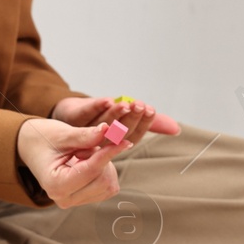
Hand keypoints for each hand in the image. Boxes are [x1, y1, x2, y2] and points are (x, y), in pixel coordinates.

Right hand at [17, 117, 132, 207]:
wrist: (33, 147)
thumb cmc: (43, 138)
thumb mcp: (62, 134)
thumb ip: (85, 135)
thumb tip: (110, 130)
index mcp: (56, 185)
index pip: (92, 170)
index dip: (109, 153)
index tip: (125, 140)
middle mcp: (64, 199)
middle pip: (103, 181)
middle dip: (103, 159)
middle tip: (88, 145)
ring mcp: (75, 201)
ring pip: (109, 185)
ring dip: (105, 165)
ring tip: (83, 153)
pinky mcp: (85, 198)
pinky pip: (108, 187)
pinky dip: (104, 171)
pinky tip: (88, 161)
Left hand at [52, 95, 180, 147]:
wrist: (67, 113)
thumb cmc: (102, 118)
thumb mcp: (128, 118)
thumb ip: (150, 123)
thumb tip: (176, 129)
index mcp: (115, 142)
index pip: (132, 137)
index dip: (143, 125)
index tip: (151, 110)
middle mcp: (99, 140)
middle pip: (118, 132)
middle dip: (130, 118)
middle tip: (140, 106)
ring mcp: (85, 130)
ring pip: (101, 123)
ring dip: (115, 114)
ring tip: (127, 103)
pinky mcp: (72, 118)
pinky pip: (83, 113)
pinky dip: (96, 106)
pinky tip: (107, 100)